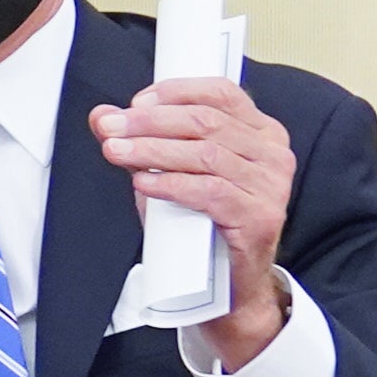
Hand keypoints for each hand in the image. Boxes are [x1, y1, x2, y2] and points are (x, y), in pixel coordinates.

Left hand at [92, 77, 295, 371]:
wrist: (228, 284)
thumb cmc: (202, 222)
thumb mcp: (170, 172)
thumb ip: (141, 141)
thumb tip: (103, 117)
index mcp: (260, 132)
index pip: (222, 93)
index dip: (175, 92)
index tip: (134, 103)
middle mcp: (273, 154)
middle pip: (207, 122)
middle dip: (151, 122)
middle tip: (112, 128)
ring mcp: (271, 186)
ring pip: (206, 154)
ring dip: (153, 150)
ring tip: (117, 153)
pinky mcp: (260, 217)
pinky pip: (211, 191)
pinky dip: (171, 184)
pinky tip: (144, 183)